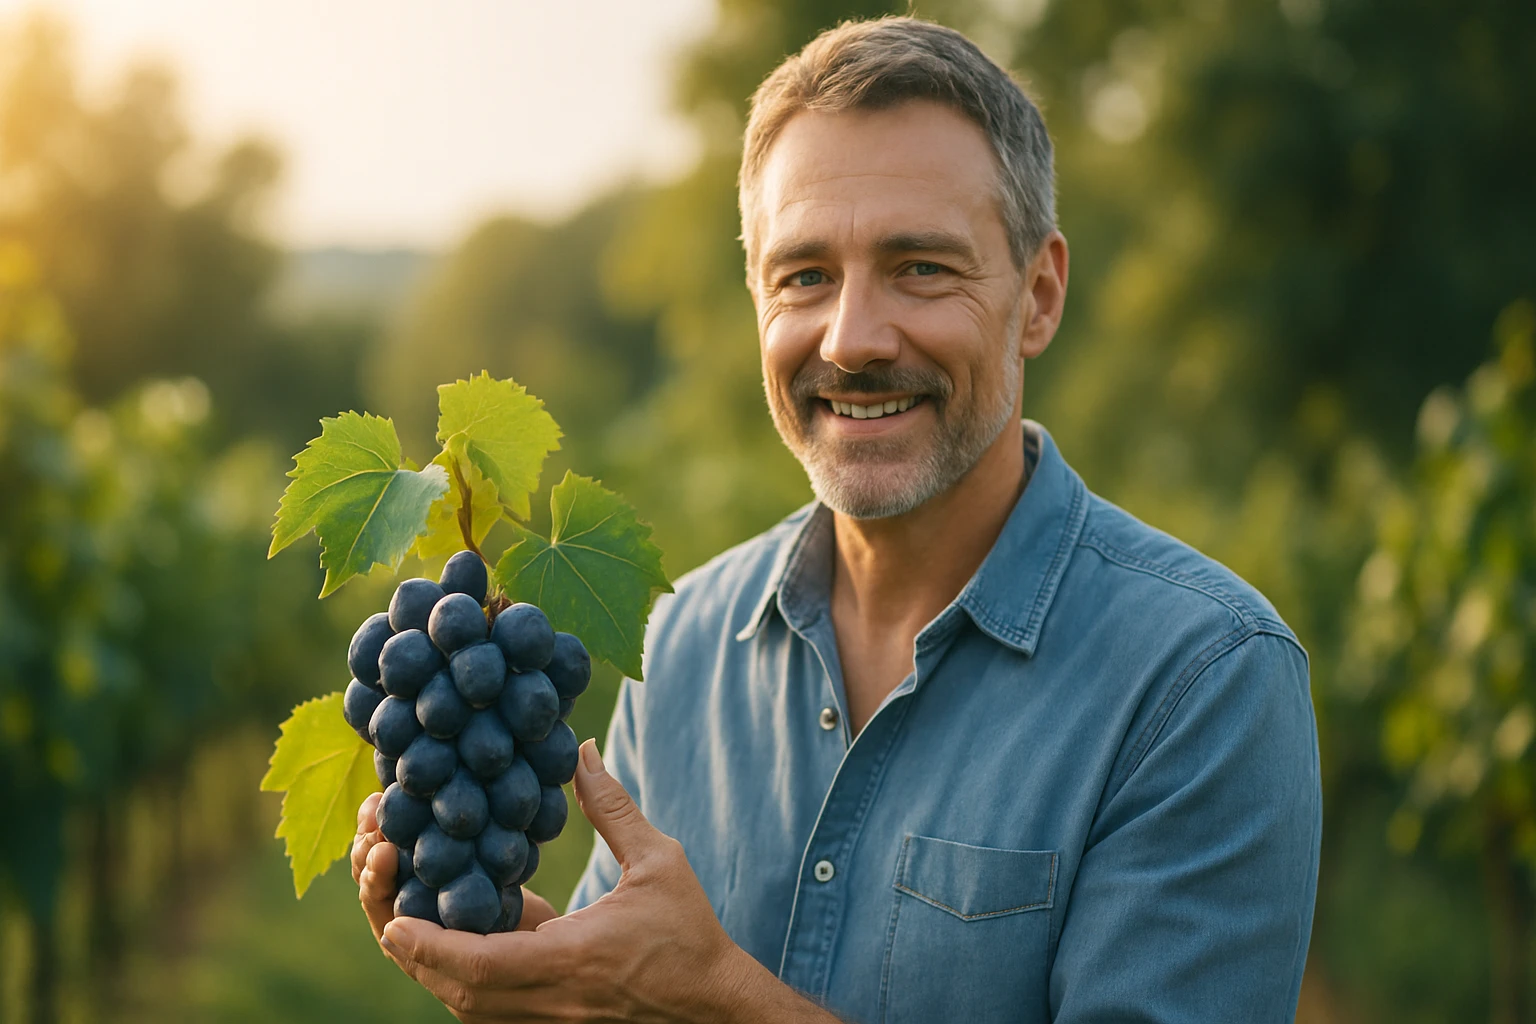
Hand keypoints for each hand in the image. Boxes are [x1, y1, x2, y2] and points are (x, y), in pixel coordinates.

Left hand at [376, 740, 783, 1022]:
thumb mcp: (659, 861)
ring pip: (467, 1004)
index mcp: (571, 959)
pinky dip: (458, 974)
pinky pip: (488, 1004)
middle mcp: (549, 999)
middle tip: (383, 901)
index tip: (393, 915)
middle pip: (457, 990)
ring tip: (399, 912)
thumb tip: (581, 752)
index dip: (430, 943)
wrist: (712, 1004)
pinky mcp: (549, 1020)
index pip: (482, 963)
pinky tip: (446, 933)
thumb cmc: (688, 933)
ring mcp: (547, 1017)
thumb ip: (613, 808)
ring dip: (428, 965)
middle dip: (411, 950)